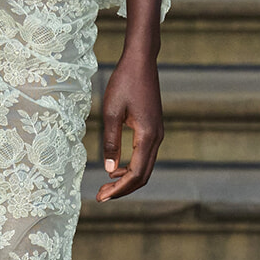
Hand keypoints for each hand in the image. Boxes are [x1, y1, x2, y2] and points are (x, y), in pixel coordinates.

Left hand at [96, 45, 163, 201]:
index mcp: (147, 135)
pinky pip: (146, 156)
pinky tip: (116, 168)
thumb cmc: (124, 83)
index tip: (101, 197)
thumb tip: (109, 169)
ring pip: (146, 167)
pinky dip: (132, 167)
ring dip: (127, 180)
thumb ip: (111, 141)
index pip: (135, 173)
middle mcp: (157, 137)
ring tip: (106, 185)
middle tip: (101, 196)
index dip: (119, 189)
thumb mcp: (110, 112)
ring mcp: (158, 133)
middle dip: (123, 189)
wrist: (141, 62)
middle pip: (143, 176)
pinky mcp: (154, 129)